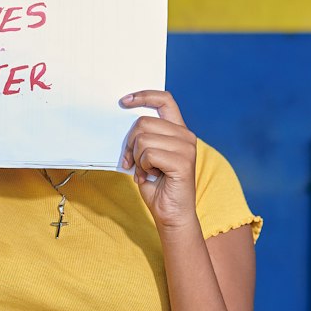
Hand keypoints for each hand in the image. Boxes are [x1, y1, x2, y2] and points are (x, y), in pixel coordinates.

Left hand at [120, 90, 198, 231]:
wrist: (170, 214)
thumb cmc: (157, 185)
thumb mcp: (146, 156)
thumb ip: (143, 137)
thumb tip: (124, 121)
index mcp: (178, 130)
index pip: (164, 100)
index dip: (143, 96)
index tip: (124, 102)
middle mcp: (185, 135)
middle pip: (143, 122)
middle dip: (130, 143)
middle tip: (132, 162)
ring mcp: (186, 148)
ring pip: (143, 139)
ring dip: (137, 159)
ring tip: (144, 172)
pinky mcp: (183, 162)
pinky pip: (148, 154)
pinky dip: (142, 167)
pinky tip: (149, 176)